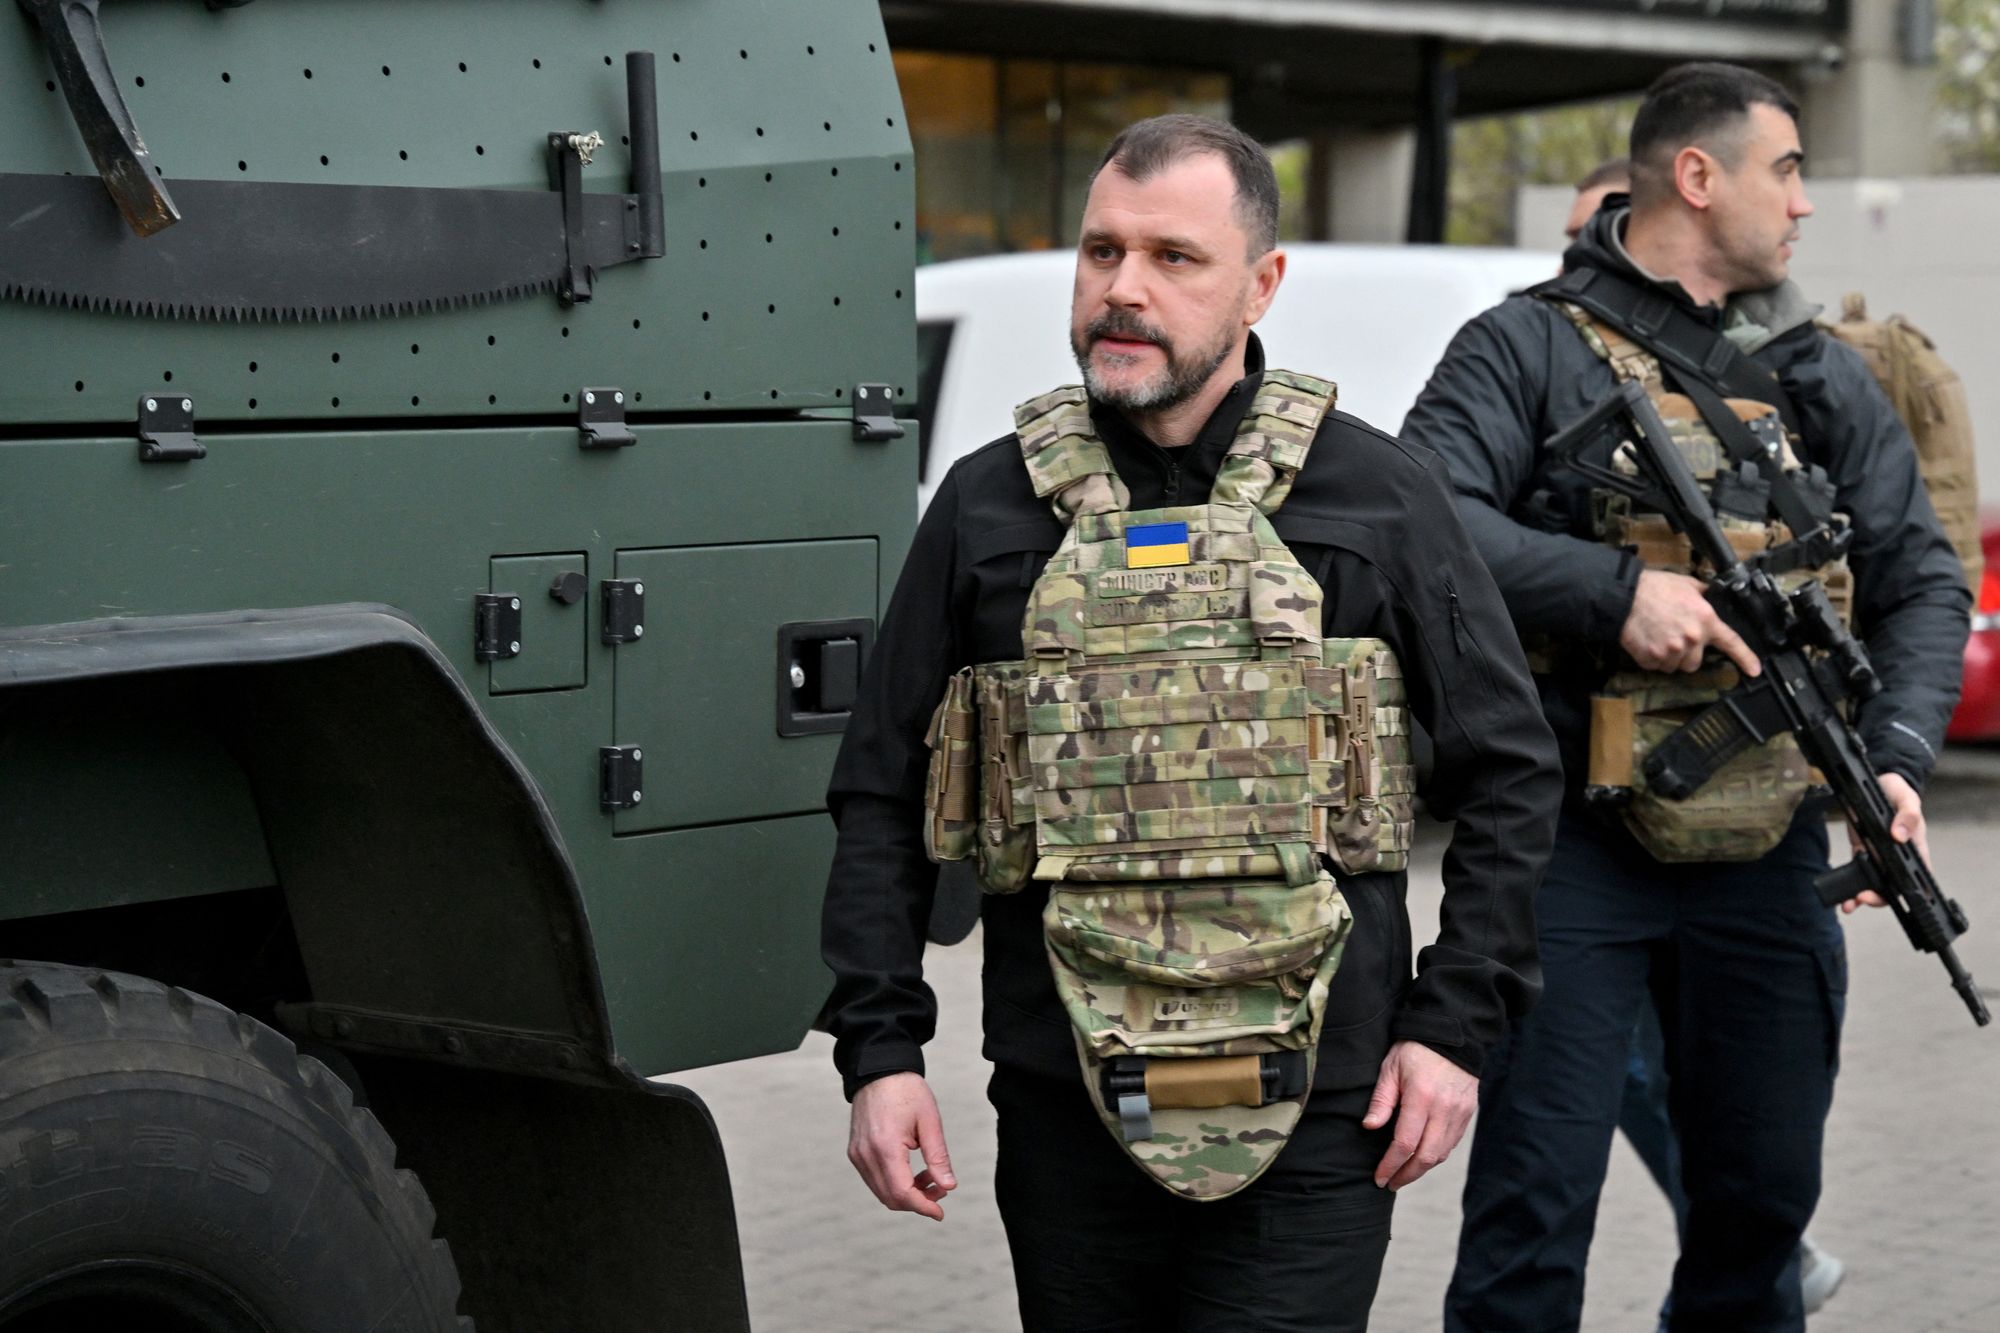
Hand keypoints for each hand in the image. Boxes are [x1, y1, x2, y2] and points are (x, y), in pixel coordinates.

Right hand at [847, 1072, 956, 1220]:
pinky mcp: (855, 1152)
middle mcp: (866, 1154)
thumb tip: (948, 1187)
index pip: (902, 1192)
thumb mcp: (930, 1121)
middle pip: (890, 1198)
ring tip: (929, 1178)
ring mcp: (857, 1154)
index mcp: (885, 1146)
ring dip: (906, 1194)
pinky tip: (912, 1171)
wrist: (879, 1070)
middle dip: (917, 1202)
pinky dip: (893, 1183)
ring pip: (881, 1192)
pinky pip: (874, 1179)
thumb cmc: (906, 1091)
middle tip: (940, 1190)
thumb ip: (938, 1157)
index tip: (940, 1212)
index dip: (922, 1207)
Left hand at [1362, 1040, 1478, 1190]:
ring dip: (1422, 1169)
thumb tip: (1369, 1127)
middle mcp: (1444, 1109)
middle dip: (1406, 1175)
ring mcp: (1459, 1113)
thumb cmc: (1415, 1049)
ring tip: (1403, 1174)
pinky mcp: (1468, 1113)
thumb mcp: (1390, 1068)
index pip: (1405, 1143)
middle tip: (1390, 1184)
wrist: (1453, 1034)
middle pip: (1426, 1157)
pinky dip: (1436, 1155)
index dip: (1391, 1165)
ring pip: (1441, 1153)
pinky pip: (1452, 1143)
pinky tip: (1422, 1157)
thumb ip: (1381, 1100)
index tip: (1379, 1178)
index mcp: (1421, 1098)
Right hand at [1619, 569, 1760, 676]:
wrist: (1624, 596)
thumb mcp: (1687, 584)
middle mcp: (1692, 639)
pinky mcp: (1652, 658)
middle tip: (1673, 638)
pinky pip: (1656, 666)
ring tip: (1657, 638)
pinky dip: (1651, 657)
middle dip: (1687, 654)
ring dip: (1669, 657)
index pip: (1731, 643)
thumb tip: (1712, 598)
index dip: (1745, 658)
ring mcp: (1671, 651)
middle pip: (1695, 662)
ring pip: (1675, 666)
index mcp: (1706, 620)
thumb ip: (1704, 596)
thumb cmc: (1655, 587)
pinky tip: (1646, 641)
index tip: (1754, 671)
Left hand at [1840, 772, 1927, 912]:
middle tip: (1863, 896)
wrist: (1877, 783)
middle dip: (1878, 897)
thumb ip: (1908, 815)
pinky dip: (1849, 884)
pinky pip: (1858, 872)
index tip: (1896, 897)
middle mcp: (1898, 857)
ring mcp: (1879, 856)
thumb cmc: (1898, 792)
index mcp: (1915, 848)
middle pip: (1893, 887)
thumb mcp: (1907, 798)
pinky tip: (1841, 894)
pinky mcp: (1863, 851)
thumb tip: (1900, 836)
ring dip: (1861, 896)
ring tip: (1849, 904)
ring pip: (1874, 884)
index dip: (1911, 892)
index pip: (1918, 878)